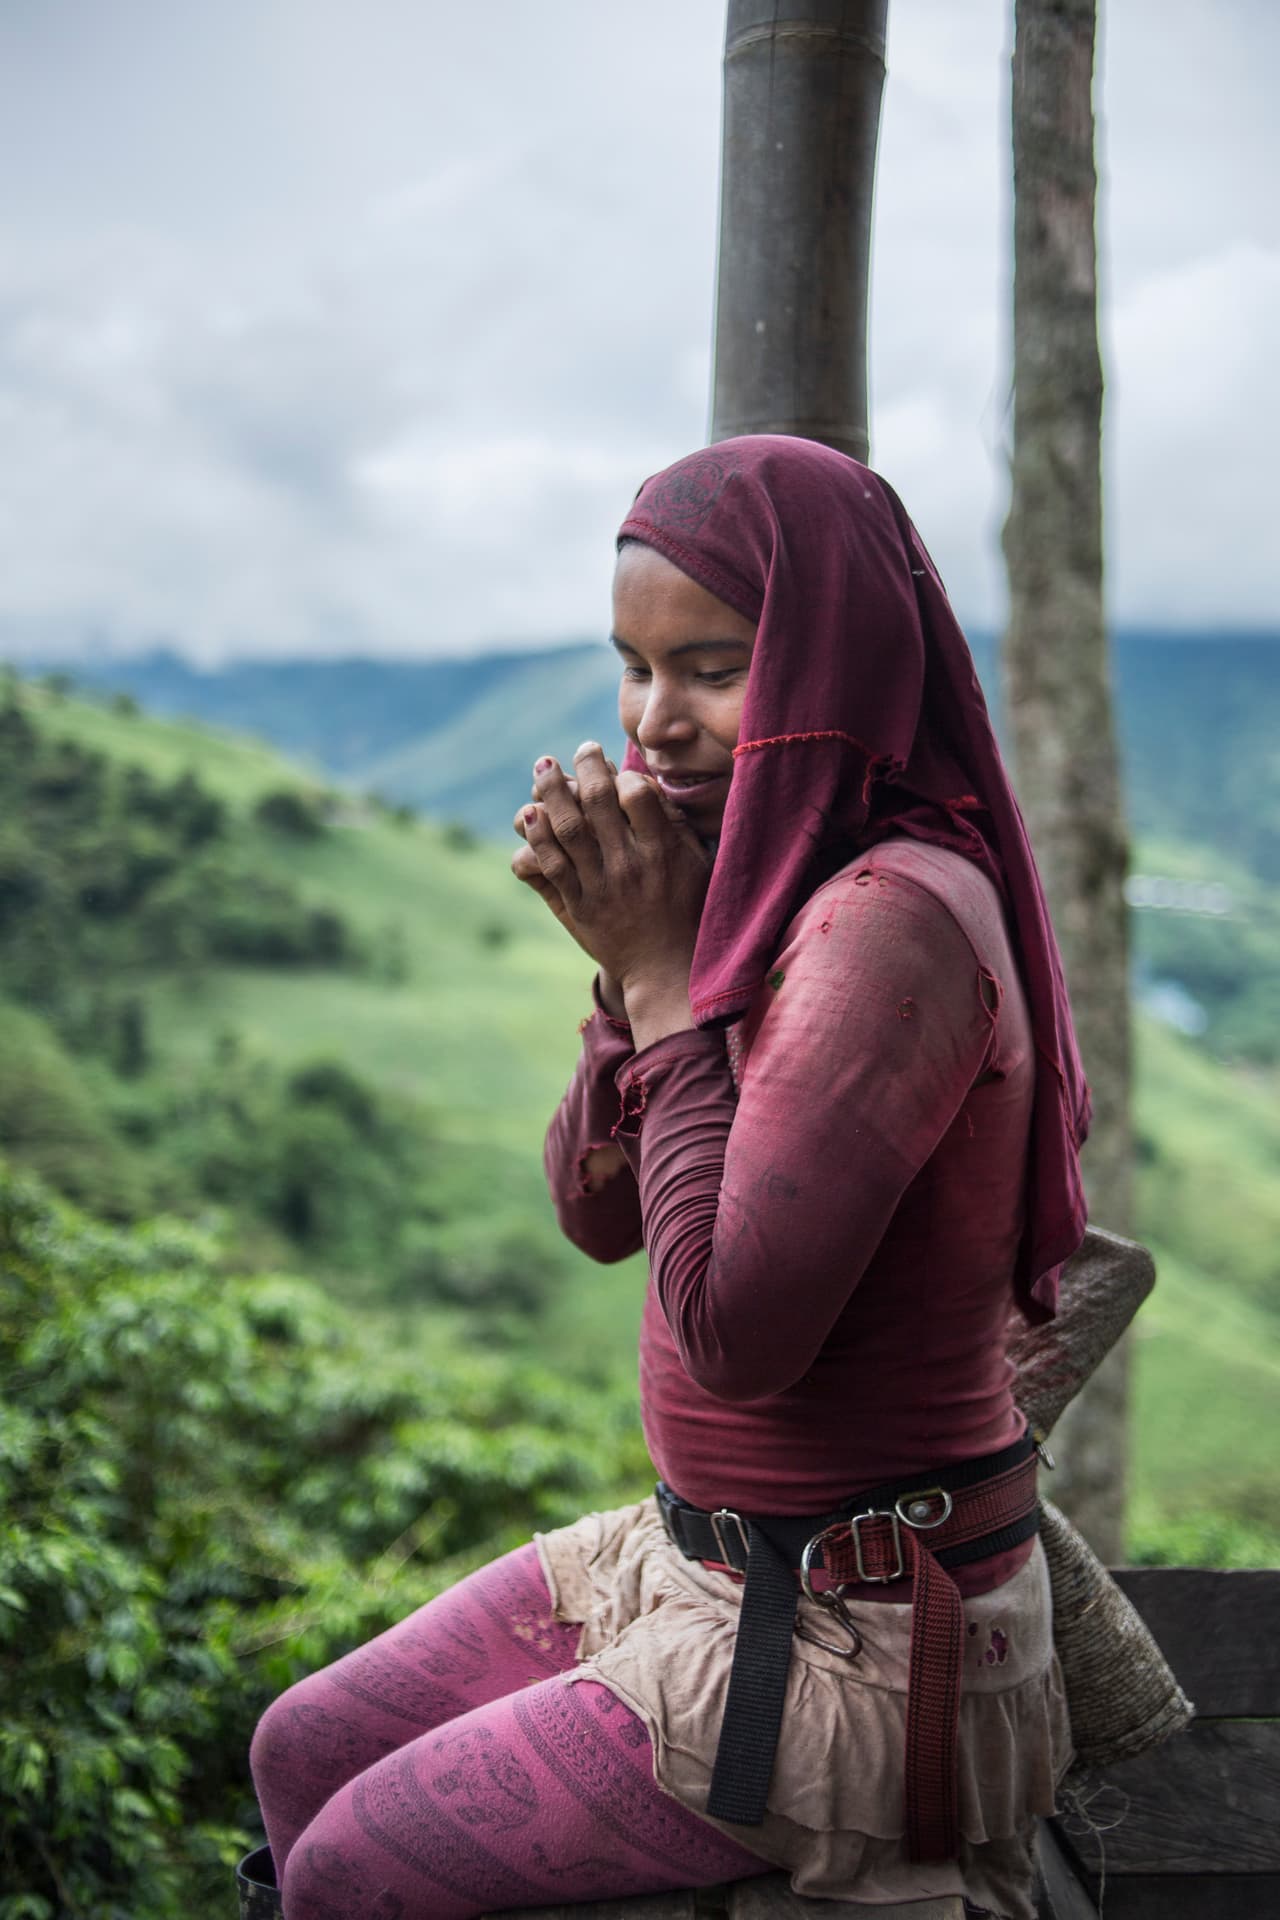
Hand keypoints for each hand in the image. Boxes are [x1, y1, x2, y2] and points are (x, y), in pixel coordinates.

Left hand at [511, 743, 711, 1036]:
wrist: (666, 971)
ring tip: (544, 766)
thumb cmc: (687, 912)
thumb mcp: (696, 866)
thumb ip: (674, 826)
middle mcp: (629, 866)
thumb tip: (647, 787)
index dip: (625, 776)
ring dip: (551, 792)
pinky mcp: (578, 906)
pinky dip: (536, 838)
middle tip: (581, 749)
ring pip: (567, 829)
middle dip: (585, 768)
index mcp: (662, 852)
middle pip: (597, 803)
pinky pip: (550, 866)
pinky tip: (529, 816)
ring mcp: (600, 887)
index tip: (621, 772)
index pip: (638, 796)